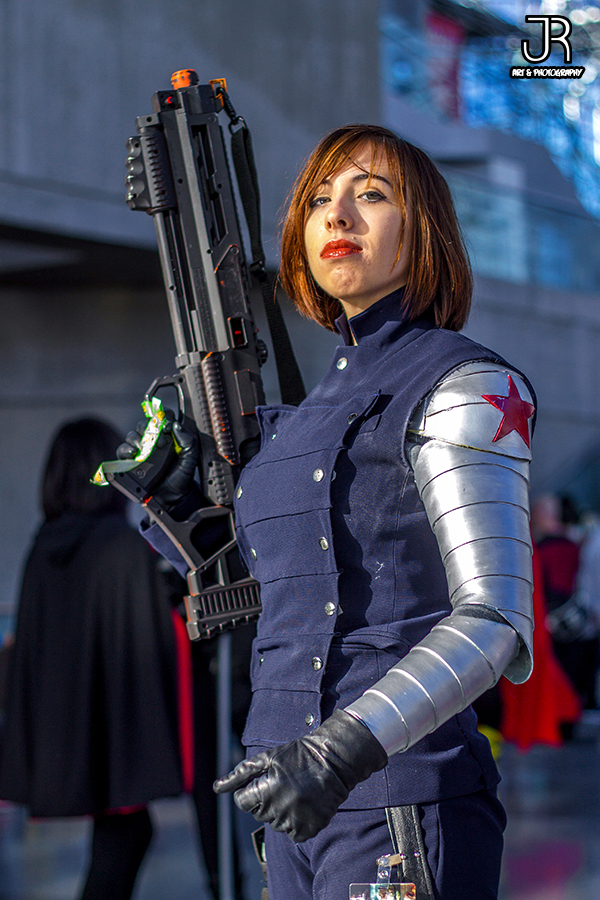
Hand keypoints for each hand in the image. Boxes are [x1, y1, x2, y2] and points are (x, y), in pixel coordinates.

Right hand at [117, 414, 198, 509]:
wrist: (173, 497)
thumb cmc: (181, 476)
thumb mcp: (190, 458)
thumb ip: (188, 440)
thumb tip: (176, 425)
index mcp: (167, 436)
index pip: (162, 417)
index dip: (163, 417)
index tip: (167, 426)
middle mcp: (152, 440)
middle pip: (144, 424)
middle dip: (149, 429)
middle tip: (160, 442)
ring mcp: (140, 451)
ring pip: (132, 435)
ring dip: (138, 439)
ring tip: (146, 449)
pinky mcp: (130, 461)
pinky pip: (122, 450)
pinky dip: (126, 450)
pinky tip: (134, 454)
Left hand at [213, 709, 387, 842]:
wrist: (334, 760)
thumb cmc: (298, 755)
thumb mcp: (268, 758)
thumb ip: (242, 774)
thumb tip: (217, 788)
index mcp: (267, 788)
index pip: (243, 803)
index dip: (250, 792)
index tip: (263, 783)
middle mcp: (281, 807)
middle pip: (259, 815)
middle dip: (266, 801)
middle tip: (283, 784)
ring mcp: (296, 819)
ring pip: (275, 825)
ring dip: (281, 812)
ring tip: (296, 793)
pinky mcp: (310, 828)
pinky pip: (293, 834)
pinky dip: (296, 823)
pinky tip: (304, 805)